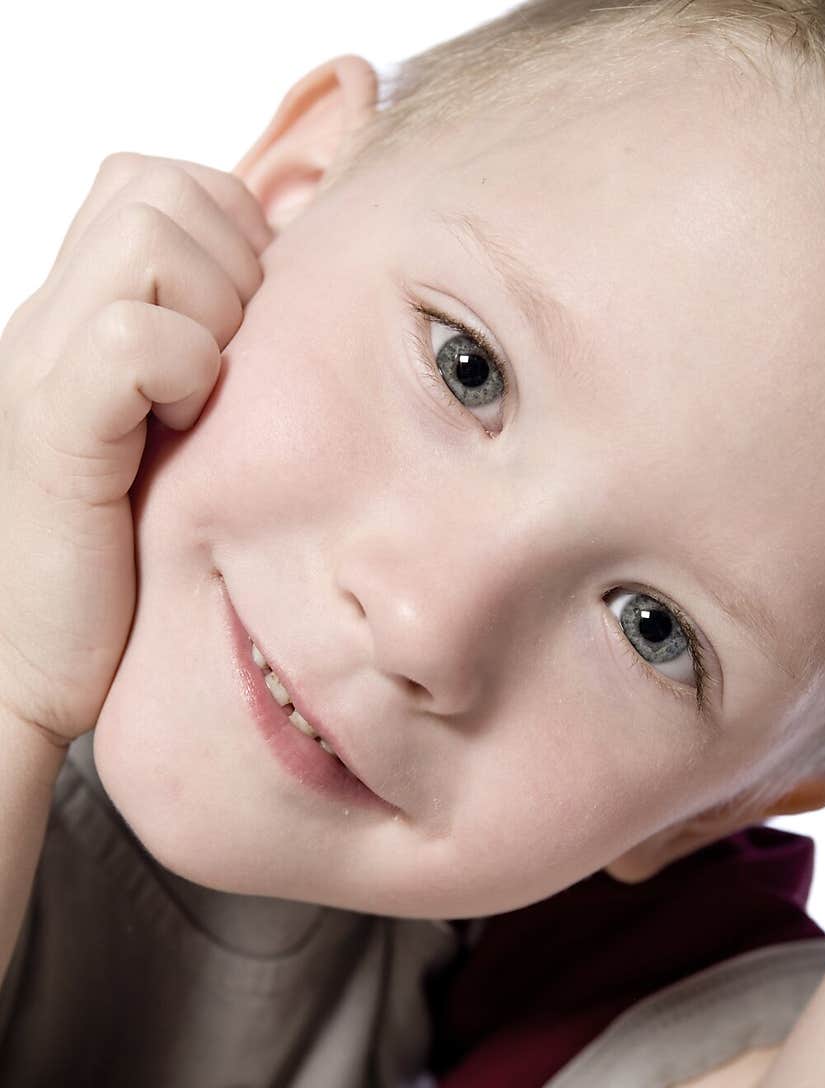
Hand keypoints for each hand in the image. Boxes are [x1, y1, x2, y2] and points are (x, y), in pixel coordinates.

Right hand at [0, 152, 272, 748]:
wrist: (28, 667)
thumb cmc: (116, 565)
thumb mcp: (170, 438)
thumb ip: (206, 361)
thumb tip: (296, 299)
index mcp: (78, 314)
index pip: (166, 183)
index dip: (232, 236)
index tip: (247, 334)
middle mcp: (50, 321)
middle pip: (163, 187)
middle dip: (231, 261)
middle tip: (232, 365)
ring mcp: (44, 367)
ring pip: (150, 234)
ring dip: (213, 308)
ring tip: (206, 397)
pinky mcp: (54, 431)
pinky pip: (135, 334)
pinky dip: (186, 368)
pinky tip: (185, 427)